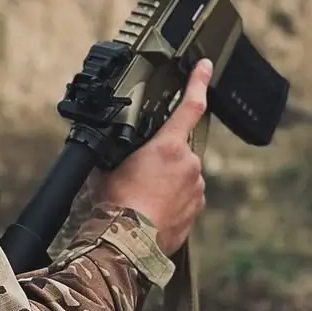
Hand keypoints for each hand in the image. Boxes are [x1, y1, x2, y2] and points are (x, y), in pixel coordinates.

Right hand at [88, 59, 210, 256]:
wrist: (127, 244)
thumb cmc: (115, 205)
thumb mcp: (107, 165)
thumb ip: (118, 149)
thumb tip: (108, 144)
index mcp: (168, 147)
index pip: (190, 107)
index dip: (198, 82)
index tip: (204, 66)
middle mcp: (189, 164)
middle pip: (178, 148)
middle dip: (161, 156)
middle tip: (137, 173)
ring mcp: (196, 188)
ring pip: (182, 174)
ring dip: (166, 180)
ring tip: (141, 197)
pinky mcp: (196, 209)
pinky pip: (185, 196)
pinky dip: (171, 199)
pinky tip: (151, 210)